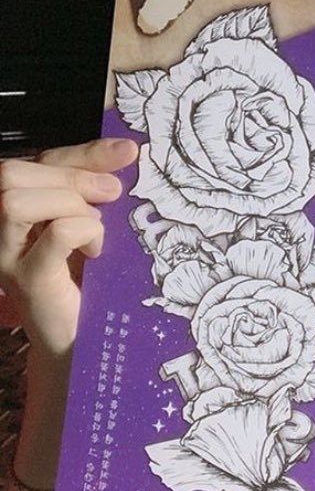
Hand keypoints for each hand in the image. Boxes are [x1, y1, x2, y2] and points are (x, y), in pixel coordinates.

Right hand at [0, 138, 138, 355]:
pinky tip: (95, 252)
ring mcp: (6, 255)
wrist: (83, 340)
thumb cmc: (89, 280)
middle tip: (112, 196)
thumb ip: (98, 189)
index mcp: (17, 208)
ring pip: (16, 200)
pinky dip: (83, 231)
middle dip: (72, 178)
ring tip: (96, 231)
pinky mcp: (27, 280)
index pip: (39, 161)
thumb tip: (126, 150)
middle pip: (12, 173)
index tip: (127, 152)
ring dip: (70, 205)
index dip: (83, 153)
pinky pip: (55, 234)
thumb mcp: (92, 223)